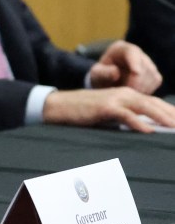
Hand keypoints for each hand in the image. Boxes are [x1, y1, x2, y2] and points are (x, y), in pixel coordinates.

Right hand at [43, 87, 174, 131]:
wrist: (60, 106)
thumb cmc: (84, 111)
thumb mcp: (110, 113)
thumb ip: (128, 116)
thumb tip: (148, 128)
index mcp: (127, 94)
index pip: (155, 103)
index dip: (170, 112)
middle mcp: (124, 93)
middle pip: (154, 104)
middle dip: (171, 115)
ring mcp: (115, 99)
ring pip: (145, 106)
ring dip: (162, 117)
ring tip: (174, 127)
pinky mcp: (105, 107)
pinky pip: (126, 114)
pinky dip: (138, 122)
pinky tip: (148, 130)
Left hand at [89, 40, 161, 93]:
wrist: (108, 82)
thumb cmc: (101, 75)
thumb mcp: (96, 74)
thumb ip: (103, 73)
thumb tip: (116, 73)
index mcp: (121, 49)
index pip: (132, 52)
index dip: (135, 61)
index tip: (135, 72)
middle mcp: (138, 54)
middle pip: (144, 67)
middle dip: (135, 82)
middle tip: (124, 92)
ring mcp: (149, 63)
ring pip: (152, 75)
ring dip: (141, 87)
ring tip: (126, 92)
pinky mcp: (154, 74)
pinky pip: (155, 82)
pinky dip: (146, 90)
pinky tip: (134, 93)